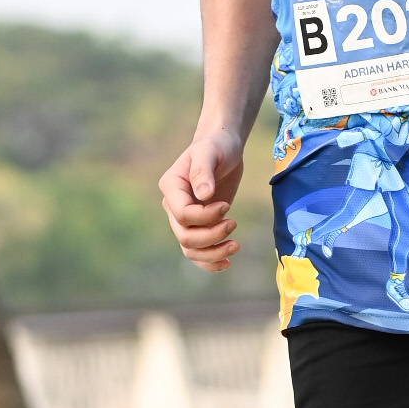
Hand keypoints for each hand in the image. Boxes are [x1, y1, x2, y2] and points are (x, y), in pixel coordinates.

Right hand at [159, 124, 246, 270]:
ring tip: (236, 245)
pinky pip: (198, 252)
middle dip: (211, 236)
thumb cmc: (217, 145)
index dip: (205, 216)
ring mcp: (184, 218)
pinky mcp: (199, 225)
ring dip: (213, 253)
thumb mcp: (210, 152)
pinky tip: (227, 262)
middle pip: (185, 236)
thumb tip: (204, 195)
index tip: (226, 206)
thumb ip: (203, 171)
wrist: (223, 147)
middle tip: (234, 223)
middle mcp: (173, 206)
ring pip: (190, 249)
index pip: (182, 214)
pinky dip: (210, 261)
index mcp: (172, 187)